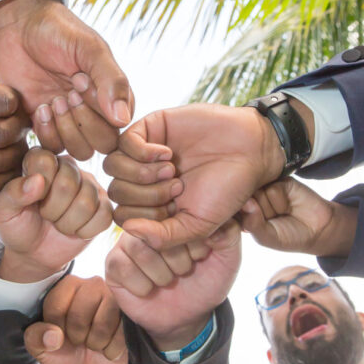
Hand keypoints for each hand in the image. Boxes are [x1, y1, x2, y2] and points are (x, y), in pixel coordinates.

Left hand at [0, 0, 133, 158]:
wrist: (19, 25)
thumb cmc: (59, 31)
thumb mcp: (89, 49)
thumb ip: (112, 81)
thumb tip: (123, 119)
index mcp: (113, 94)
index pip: (120, 125)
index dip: (100, 110)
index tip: (79, 79)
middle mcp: (95, 111)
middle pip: (103, 144)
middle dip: (83, 122)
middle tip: (66, 93)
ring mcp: (70, 120)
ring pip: (79, 151)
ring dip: (65, 130)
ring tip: (52, 101)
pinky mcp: (44, 125)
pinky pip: (52, 147)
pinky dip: (46, 132)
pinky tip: (39, 108)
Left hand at [0, 147, 112, 281]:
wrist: (33, 252)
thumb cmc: (16, 225)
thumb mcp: (2, 211)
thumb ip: (12, 193)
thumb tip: (37, 181)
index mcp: (41, 159)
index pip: (45, 162)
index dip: (37, 189)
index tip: (30, 199)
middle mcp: (68, 166)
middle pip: (68, 184)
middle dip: (52, 210)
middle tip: (45, 215)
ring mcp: (90, 185)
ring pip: (87, 203)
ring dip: (67, 223)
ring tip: (58, 222)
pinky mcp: (105, 205)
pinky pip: (103, 217)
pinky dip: (84, 231)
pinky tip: (75, 230)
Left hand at [24, 275, 126, 363]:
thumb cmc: (66, 353)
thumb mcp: (42, 350)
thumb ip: (35, 338)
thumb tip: (53, 335)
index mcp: (65, 288)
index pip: (55, 306)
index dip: (56, 329)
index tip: (60, 335)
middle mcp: (90, 285)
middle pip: (79, 313)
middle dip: (78, 336)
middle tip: (79, 340)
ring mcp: (114, 296)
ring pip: (102, 323)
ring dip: (96, 343)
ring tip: (95, 343)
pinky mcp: (131, 312)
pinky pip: (120, 333)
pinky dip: (111, 348)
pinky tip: (109, 348)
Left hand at [104, 104, 288, 247]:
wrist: (250, 152)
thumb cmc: (227, 191)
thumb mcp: (196, 225)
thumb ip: (162, 236)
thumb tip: (128, 229)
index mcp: (151, 204)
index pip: (122, 216)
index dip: (144, 217)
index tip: (176, 208)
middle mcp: (143, 179)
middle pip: (116, 192)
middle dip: (146, 195)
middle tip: (178, 186)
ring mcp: (143, 152)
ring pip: (112, 166)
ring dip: (142, 173)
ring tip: (172, 170)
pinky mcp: (149, 127)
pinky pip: (123, 141)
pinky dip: (142, 152)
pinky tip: (168, 154)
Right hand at [105, 221, 241, 349]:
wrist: (189, 317)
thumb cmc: (206, 282)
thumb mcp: (228, 258)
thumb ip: (227, 233)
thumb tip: (206, 220)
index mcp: (175, 214)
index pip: (179, 215)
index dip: (194, 243)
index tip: (201, 257)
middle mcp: (149, 223)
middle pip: (156, 232)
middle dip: (178, 261)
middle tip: (183, 271)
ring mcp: (128, 242)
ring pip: (139, 249)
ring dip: (160, 275)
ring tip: (168, 281)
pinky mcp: (113, 263)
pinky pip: (122, 267)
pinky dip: (142, 286)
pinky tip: (150, 290)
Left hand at [239, 177, 357, 258]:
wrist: (318, 227)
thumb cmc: (289, 236)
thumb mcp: (268, 237)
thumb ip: (253, 224)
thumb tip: (246, 202)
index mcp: (243, 215)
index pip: (230, 210)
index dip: (235, 213)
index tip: (243, 221)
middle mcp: (251, 200)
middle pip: (242, 197)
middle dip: (256, 209)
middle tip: (270, 218)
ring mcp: (263, 189)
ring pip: (257, 190)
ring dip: (270, 203)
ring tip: (281, 211)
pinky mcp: (277, 180)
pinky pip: (272, 185)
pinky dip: (279, 196)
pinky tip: (287, 203)